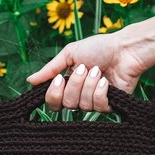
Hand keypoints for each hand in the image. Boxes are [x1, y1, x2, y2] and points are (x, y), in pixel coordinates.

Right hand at [25, 30, 148, 111]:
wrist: (124, 49)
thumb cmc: (99, 48)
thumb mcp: (70, 54)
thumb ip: (50, 69)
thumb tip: (30, 81)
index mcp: (67, 84)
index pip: (52, 101)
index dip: (54, 93)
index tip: (60, 78)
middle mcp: (79, 96)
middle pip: (66, 104)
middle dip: (75, 84)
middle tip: (85, 68)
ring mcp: (93, 102)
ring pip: (82, 105)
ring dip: (89, 84)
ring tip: (98, 70)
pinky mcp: (109, 105)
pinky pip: (98, 106)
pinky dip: (100, 90)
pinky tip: (106, 80)